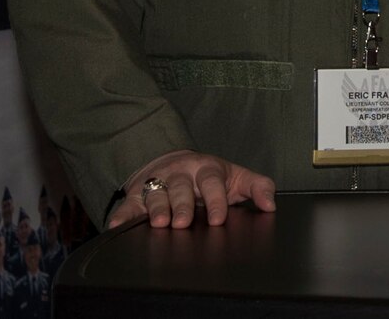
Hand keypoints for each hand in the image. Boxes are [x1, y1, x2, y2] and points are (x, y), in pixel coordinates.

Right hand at [113, 149, 276, 228]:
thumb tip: (271, 206)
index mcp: (207, 170)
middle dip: (182, 206)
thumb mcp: (236, 177)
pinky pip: (128, 205)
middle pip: (181, 188)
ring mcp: (158, 183)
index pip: (212, 183)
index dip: (215, 201)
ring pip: (155, 194)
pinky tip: (116, 226)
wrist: (175, 162)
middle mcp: (181, 174)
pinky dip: (122, 215)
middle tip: (182, 222)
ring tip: (158, 223)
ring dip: (156, 208)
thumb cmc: (209, 176)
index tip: (217, 219)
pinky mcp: (137, 194)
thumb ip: (257, 187)